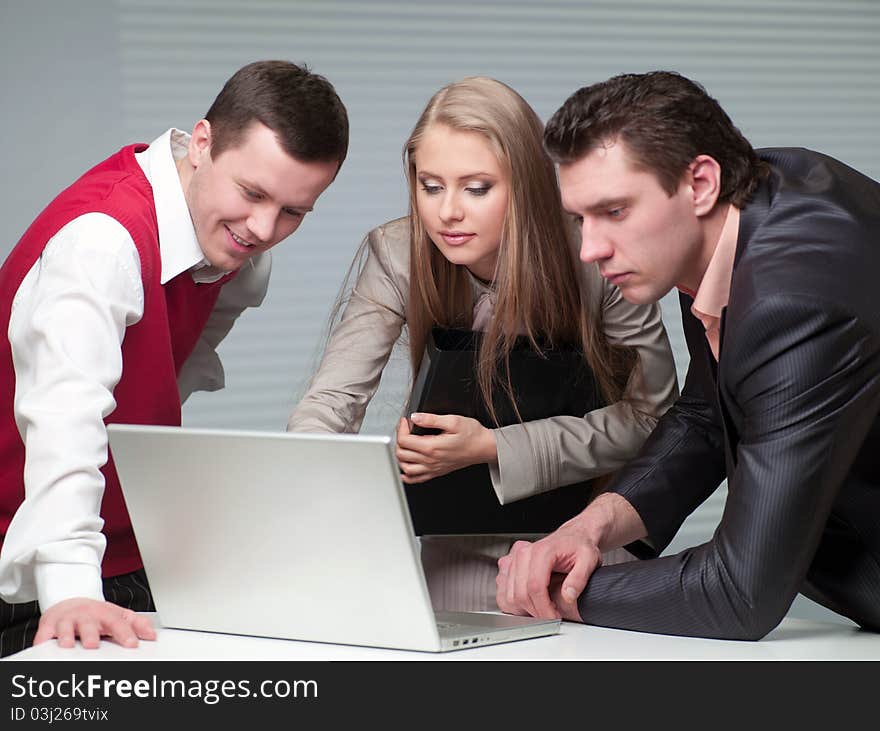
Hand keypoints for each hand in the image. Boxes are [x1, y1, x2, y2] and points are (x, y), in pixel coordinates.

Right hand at [33, 597, 155, 649]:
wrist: (71, 601)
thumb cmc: (96, 614)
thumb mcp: (118, 615)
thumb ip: (136, 624)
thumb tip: (152, 634)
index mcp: (105, 614)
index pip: (117, 623)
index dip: (125, 633)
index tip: (132, 644)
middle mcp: (85, 616)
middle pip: (89, 624)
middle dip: (91, 634)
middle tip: (94, 645)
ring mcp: (67, 621)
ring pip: (64, 628)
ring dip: (66, 637)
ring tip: (67, 645)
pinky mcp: (48, 626)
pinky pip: (43, 635)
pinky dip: (43, 641)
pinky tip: (44, 646)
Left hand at [395, 414, 496, 483]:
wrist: (484, 447)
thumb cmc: (472, 435)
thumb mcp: (453, 420)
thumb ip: (431, 419)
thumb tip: (415, 417)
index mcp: (432, 447)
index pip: (404, 440)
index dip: (401, 428)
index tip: (405, 421)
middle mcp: (430, 460)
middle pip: (401, 454)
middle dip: (399, 440)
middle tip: (405, 430)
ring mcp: (433, 468)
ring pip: (405, 468)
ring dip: (400, 456)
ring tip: (405, 445)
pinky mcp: (436, 472)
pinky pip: (416, 479)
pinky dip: (406, 475)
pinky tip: (406, 467)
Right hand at [496, 521, 602, 620]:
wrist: (572, 536)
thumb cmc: (579, 546)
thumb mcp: (588, 560)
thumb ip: (579, 578)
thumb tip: (567, 596)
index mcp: (542, 551)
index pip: (535, 586)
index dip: (543, 608)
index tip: (554, 617)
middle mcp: (523, 554)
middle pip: (520, 594)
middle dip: (535, 612)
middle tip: (551, 616)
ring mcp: (513, 559)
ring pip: (509, 595)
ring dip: (524, 609)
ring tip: (542, 609)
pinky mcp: (508, 565)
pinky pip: (502, 591)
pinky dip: (514, 603)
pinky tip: (529, 602)